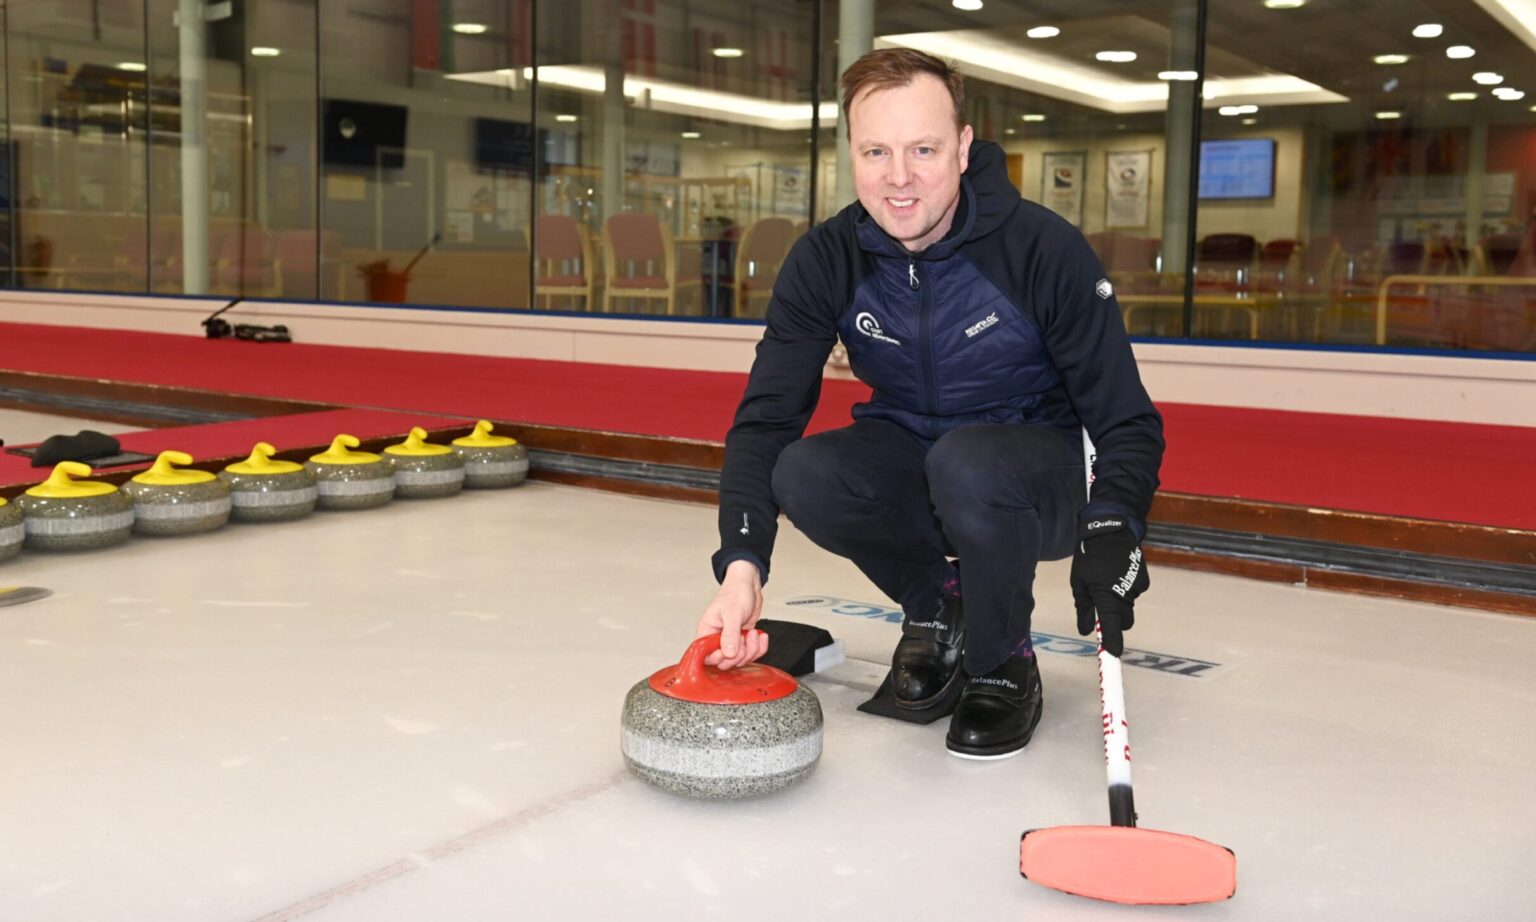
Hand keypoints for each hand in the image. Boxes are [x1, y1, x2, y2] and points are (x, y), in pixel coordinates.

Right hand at [696, 559, 766, 669]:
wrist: (749, 585)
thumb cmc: (735, 593)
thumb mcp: (732, 613)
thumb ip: (729, 635)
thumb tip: (727, 653)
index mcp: (707, 631)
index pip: (706, 656)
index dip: (718, 658)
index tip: (730, 650)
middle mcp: (718, 638)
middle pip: (724, 663)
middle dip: (739, 655)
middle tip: (744, 639)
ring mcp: (731, 641)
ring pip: (739, 660)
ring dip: (751, 650)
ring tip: (753, 634)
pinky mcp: (743, 641)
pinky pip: (751, 654)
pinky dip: (759, 648)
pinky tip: (760, 635)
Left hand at [1070, 516, 1148, 656]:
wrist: (1110, 532)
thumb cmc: (1089, 559)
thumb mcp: (1079, 584)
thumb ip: (1082, 608)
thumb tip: (1085, 630)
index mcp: (1107, 598)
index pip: (1112, 628)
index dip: (1113, 642)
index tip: (1112, 654)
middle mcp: (1125, 596)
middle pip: (1124, 621)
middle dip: (1115, 620)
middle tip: (1101, 606)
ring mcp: (1137, 588)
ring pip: (1128, 605)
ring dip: (1119, 600)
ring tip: (1106, 580)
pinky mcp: (1144, 579)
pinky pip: (1134, 592)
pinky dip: (1126, 589)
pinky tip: (1117, 574)